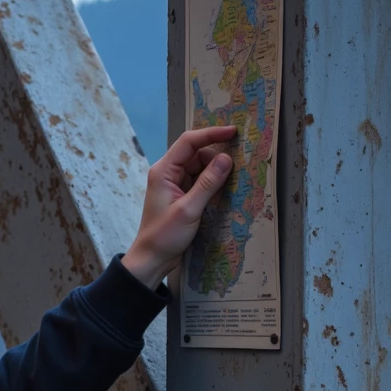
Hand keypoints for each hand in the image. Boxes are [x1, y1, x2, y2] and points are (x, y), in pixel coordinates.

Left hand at [122, 126, 237, 289]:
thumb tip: (226, 159)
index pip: (189, 142)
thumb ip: (208, 183)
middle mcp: (167, 173)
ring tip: (233, 180)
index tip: (233, 132)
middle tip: (238, 165)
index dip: (212, 134)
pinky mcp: (181, 195)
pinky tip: (224, 189)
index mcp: (163, 171)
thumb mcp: (189, 209)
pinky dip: (212, 182)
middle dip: (217, 157)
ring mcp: (174, 184)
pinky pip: (199, 181)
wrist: (152, 258)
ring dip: (216, 171)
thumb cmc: (164, 235)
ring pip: (200, 167)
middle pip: (196, 153)